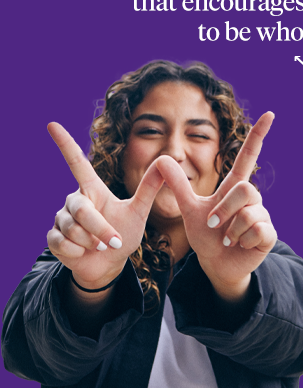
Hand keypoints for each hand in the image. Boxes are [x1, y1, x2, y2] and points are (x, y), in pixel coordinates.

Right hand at [46, 123, 163, 289]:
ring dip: (92, 242)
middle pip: (81, 210)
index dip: (65, 143)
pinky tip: (84, 252)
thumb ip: (149, 187)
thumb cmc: (123, 233)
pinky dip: (79, 252)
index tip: (52, 124)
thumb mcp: (139, 211)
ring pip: (73, 229)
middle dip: (100, 229)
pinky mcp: (53, 238)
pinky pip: (63, 243)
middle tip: (113, 242)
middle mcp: (74, 199)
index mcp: (93, 189)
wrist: (110, 264)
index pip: (76, 162)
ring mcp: (61, 219)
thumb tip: (166, 160)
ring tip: (101, 246)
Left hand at [156, 112, 276, 301]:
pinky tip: (238, 245)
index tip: (270, 114)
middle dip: (224, 209)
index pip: (247, 156)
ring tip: (226, 237)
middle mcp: (251, 198)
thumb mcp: (189, 209)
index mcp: (234, 187)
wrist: (215, 264)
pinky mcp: (268, 234)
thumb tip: (162, 158)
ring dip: (230, 229)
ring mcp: (262, 215)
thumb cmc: (205, 235)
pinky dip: (240, 240)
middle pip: (245, 188)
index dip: (258, 136)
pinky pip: (257, 230)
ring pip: (249, 213)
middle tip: (213, 225)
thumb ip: (178, 186)